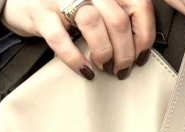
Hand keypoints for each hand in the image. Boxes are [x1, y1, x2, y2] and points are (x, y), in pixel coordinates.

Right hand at [1, 0, 156, 80]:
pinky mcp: (40, 12)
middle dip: (125, 53)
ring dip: (104, 53)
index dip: (145, 35)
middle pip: (118, 20)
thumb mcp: (98, 6)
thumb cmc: (67, 7)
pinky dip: (76, 60)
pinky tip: (85, 71)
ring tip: (103, 67)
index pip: (138, 4)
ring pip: (93, 24)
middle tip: (121, 69)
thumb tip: (142, 49)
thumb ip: (119, 17)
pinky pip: (61, 39)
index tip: (141, 56)